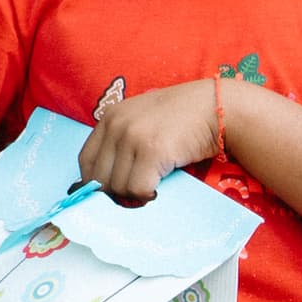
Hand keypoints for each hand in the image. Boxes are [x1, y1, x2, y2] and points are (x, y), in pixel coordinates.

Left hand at [78, 76, 224, 204]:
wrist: (216, 107)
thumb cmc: (184, 117)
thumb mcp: (143, 119)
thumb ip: (122, 140)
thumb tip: (108, 179)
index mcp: (111, 117)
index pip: (86, 160)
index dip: (94, 182)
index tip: (110, 192)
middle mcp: (117, 126)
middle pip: (99, 178)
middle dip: (115, 192)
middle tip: (136, 192)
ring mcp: (133, 138)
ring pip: (118, 187)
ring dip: (135, 193)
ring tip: (153, 185)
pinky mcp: (152, 151)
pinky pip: (138, 188)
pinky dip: (148, 194)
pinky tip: (160, 186)